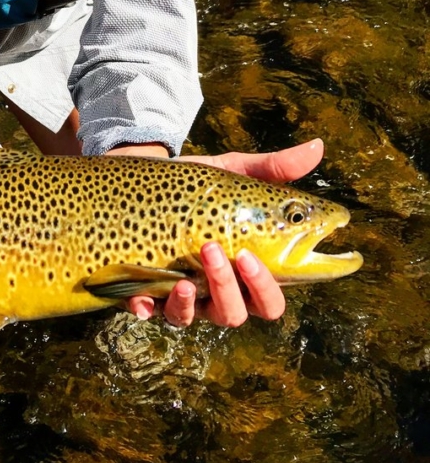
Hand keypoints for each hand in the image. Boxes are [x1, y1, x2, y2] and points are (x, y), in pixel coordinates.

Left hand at [124, 139, 324, 327]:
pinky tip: (144, 297)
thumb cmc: (198, 186)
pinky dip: (152, 307)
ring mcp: (184, 296)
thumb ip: (272, 169)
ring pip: (201, 316)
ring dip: (201, 295)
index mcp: (245, 271)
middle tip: (233, 253)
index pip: (270, 297)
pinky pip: (152, 313)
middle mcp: (219, 291)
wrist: (143, 183)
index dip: (272, 287)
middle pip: (240, 312)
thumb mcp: (233, 174)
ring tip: (200, 253)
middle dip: (236, 288)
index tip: (260, 257)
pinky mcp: (149, 295)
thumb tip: (318, 146)